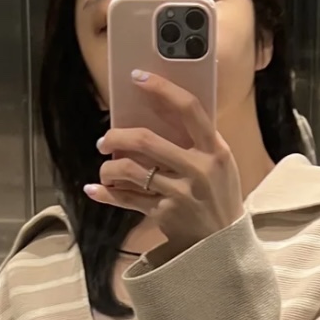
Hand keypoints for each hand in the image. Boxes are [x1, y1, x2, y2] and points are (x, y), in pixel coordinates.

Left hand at [87, 70, 244, 255]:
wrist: (224, 242)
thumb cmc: (219, 194)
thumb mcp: (220, 162)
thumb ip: (198, 139)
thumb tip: (159, 107)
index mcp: (215, 150)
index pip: (188, 109)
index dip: (161, 88)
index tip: (138, 77)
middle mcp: (198, 170)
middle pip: (145, 140)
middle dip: (116, 136)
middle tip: (105, 140)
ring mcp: (180, 194)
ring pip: (129, 170)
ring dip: (109, 167)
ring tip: (106, 168)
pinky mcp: (164, 214)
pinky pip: (125, 199)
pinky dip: (106, 193)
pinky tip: (95, 188)